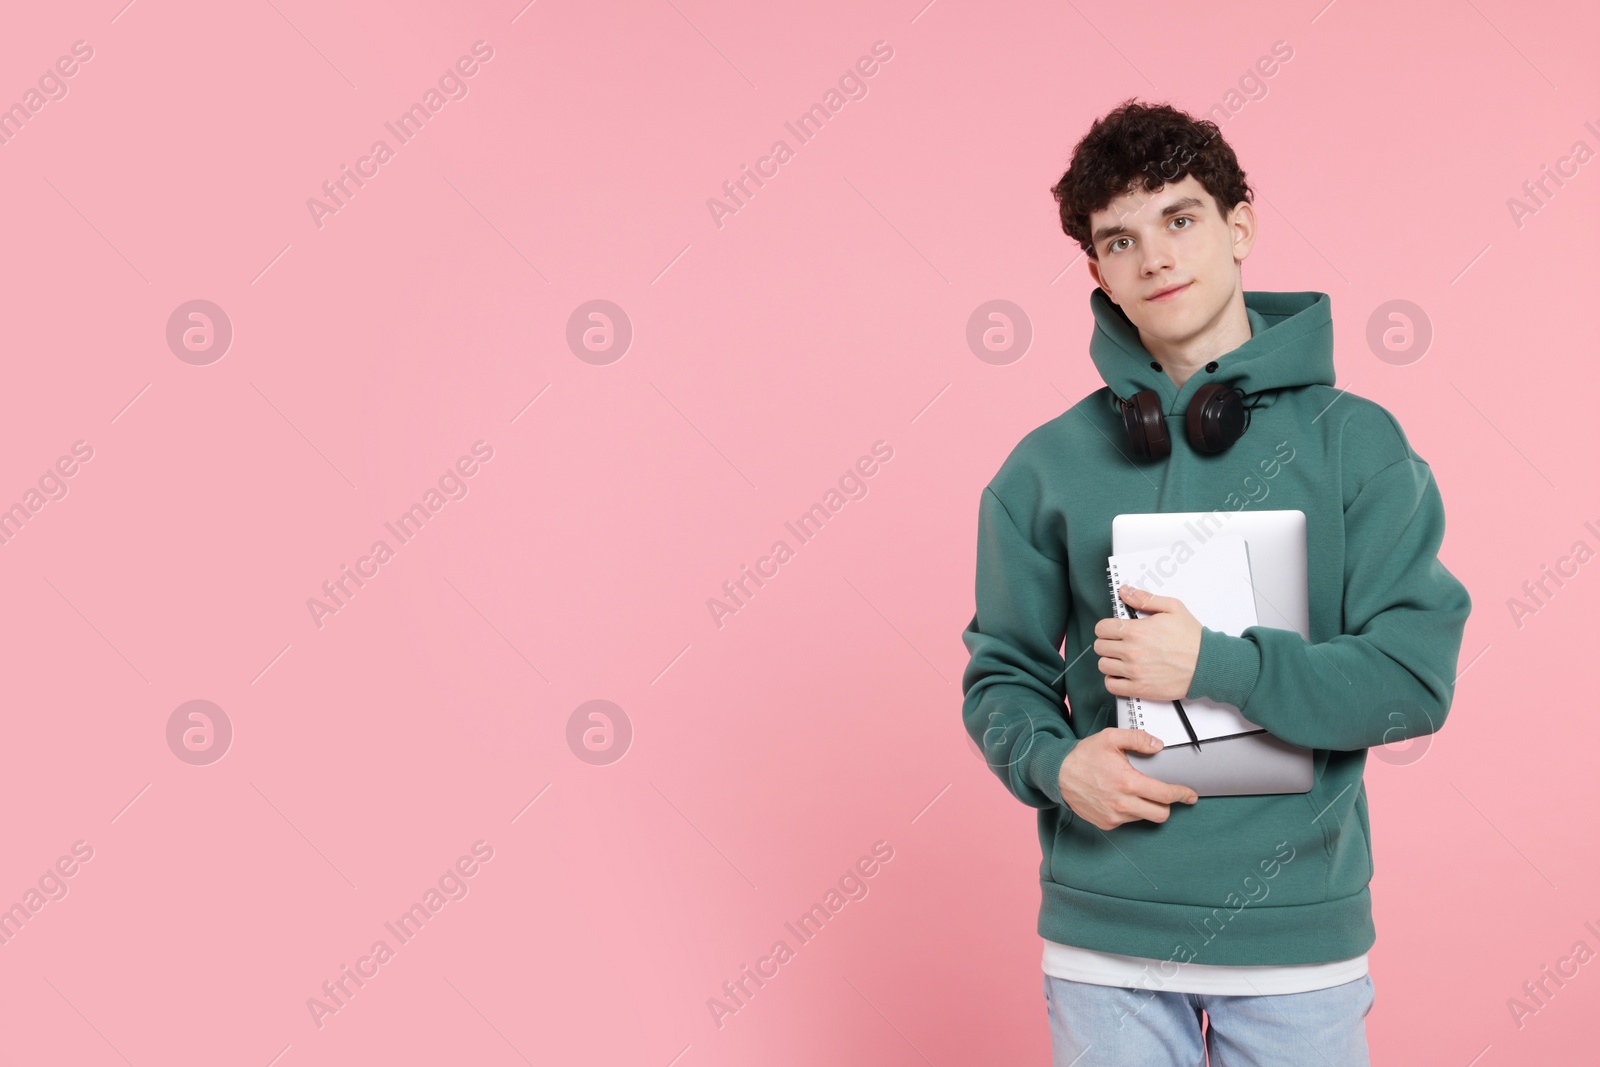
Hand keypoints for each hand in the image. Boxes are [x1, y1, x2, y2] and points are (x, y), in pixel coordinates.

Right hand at [1059, 728, 1197, 829]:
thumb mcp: (1110, 738)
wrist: (1057, 773)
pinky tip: (1121, 798)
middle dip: (1167, 804)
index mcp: (1127, 782)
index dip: (1182, 795)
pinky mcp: (1106, 823)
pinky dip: (1131, 811)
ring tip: (1136, 792)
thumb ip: (1137, 738)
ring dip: (1147, 807)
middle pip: (1160, 814)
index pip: (1165, 795)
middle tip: (1165, 794)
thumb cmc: (1084, 755)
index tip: (1189, 795)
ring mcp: (1114, 816)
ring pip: (1145, 818)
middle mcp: (1122, 803)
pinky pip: (1129, 821)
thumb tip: (1158, 745)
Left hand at [1093, 585, 1201, 700]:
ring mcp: (1134, 672)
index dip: (1106, 627)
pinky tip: (1122, 674)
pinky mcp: (1140, 688)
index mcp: (1136, 631)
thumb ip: (1144, 598)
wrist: (1207, 664)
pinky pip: (1111, 685)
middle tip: (1119, 643)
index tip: (1113, 630)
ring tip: (1122, 658)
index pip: (1101, 629)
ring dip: (1110, 661)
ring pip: (1103, 665)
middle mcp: (1132, 652)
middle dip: (1108, 643)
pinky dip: (1113, 680)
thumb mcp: (1172, 607)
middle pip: (1100, 647)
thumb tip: (1125, 592)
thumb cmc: (1192, 638)